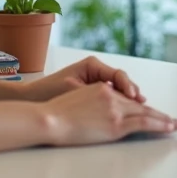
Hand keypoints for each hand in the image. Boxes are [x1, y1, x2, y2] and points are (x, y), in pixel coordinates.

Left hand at [22, 56, 145, 102]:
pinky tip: (125, 113)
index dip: (128, 86)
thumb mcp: (76, 90)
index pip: (118, 75)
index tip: (134, 97)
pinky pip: (110, 96)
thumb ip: (97, 93)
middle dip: (133, 94)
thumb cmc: (49, 92)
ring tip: (140, 108)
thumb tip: (119, 98)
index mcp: (92, 65)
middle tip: (143, 103)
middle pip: (121, 82)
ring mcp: (94, 80)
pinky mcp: (91, 90)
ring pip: (117, 89)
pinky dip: (118, 103)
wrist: (33, 98)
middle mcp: (95, 70)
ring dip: (127, 100)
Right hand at [43, 81, 176, 145]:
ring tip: (175, 124)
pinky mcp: (116, 124)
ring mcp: (115, 110)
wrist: (50, 118)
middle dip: (157, 113)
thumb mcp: (76, 99)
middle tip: (172, 118)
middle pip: (139, 106)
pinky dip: (159, 125)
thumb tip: (99, 113)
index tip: (149, 110)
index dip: (139, 106)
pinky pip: (143, 124)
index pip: (126, 99)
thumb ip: (91, 103)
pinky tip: (168, 127)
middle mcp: (112, 96)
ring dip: (162, 119)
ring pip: (145, 114)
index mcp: (101, 89)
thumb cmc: (56, 113)